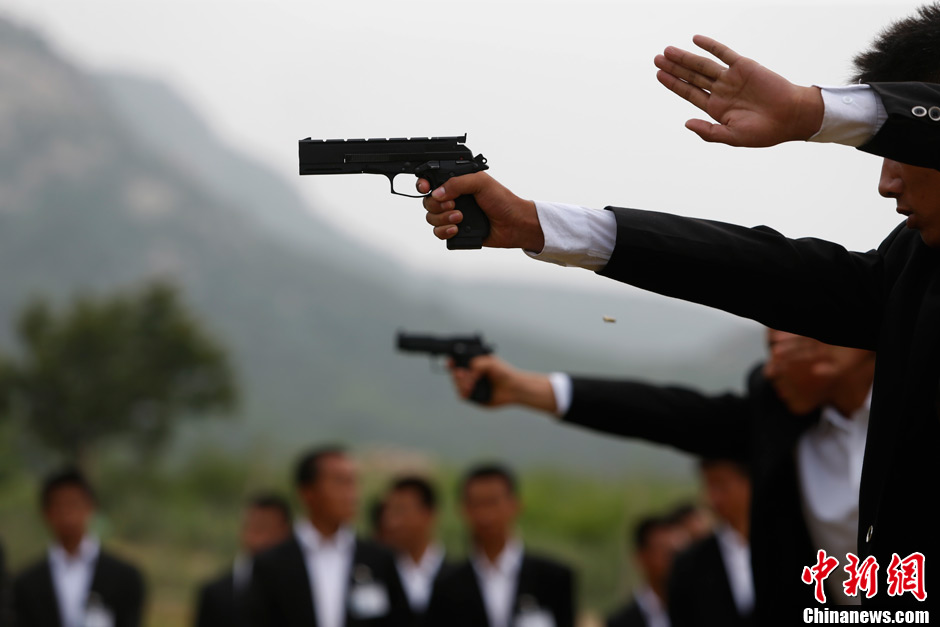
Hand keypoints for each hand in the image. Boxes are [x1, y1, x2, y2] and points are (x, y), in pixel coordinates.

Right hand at [416, 172, 544, 250]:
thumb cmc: (502, 200)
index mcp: (457, 183)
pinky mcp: (455, 231)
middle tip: (454, 204)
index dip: (424, 184)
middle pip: (428, 201)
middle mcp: (452, 198)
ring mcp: (453, 215)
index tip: (426, 188)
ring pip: (431, 218)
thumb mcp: (481, 182)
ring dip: (443, 218)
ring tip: (460, 218)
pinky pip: (438, 232)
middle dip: (437, 205)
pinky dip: (444, 231)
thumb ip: (457, 183)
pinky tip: (457, 229)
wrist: (514, 224)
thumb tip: (437, 193)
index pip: (432, 181)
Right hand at [450, 354, 556, 412]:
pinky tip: (469, 390)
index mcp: (474, 364)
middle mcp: (471, 375)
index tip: (450, 363)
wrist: (514, 387)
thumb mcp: (489, 362)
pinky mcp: (474, 397)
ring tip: (470, 383)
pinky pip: (462, 395)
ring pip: (457, 385)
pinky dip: (463, 392)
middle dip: (456, 374)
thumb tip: (467, 374)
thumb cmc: (504, 372)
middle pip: (454, 374)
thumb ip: (476, 364)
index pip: (457, 362)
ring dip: (460, 383)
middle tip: (462, 373)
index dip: (451, 362)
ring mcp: (471, 386)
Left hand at [654, 35, 823, 145]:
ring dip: (685, 57)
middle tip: (657, 59)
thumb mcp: (732, 136)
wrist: (791, 117)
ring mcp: (731, 78)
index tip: (659, 75)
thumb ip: (708, 132)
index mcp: (716, 108)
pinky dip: (710, 46)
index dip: (674, 84)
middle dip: (674, 68)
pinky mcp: (744, 66)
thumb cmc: (764, 131)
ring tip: (667, 51)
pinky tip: (696, 40)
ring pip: (703, 65)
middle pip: (692, 77)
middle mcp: (721, 91)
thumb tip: (685, 123)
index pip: (689, 93)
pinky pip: (724, 53)